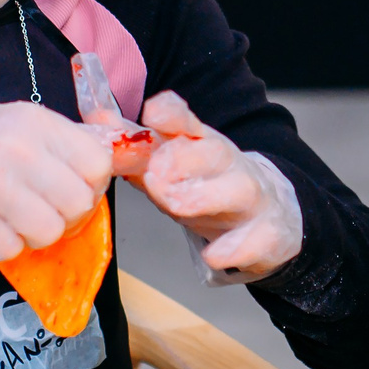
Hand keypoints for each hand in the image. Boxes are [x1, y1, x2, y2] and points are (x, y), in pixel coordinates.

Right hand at [0, 103, 113, 263]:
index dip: (91, 184)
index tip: (73, 188)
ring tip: (14, 220)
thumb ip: (64, 143)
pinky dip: (4, 246)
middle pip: (79, 203)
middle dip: (67, 215)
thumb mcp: (16, 125)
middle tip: (43, 211)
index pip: (97, 163)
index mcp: (34, 122)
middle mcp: (15, 150)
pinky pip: (13, 249)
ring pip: (50, 232)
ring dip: (36, 235)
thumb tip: (124, 157)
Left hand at [134, 91, 303, 280]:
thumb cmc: (209, 189)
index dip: (172, 115)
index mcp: (204, 145)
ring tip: (178, 205)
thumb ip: (135, 146)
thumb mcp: (174, 166)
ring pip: (238, 191)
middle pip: (215, 152)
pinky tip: (213, 255)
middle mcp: (231, 167)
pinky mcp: (266, 235)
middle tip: (154, 173)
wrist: (272, 217)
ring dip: (206, 197)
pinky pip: (253, 241)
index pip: (188, 123)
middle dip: (186, 159)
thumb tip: (96, 117)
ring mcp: (252, 200)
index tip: (152, 112)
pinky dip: (234, 249)